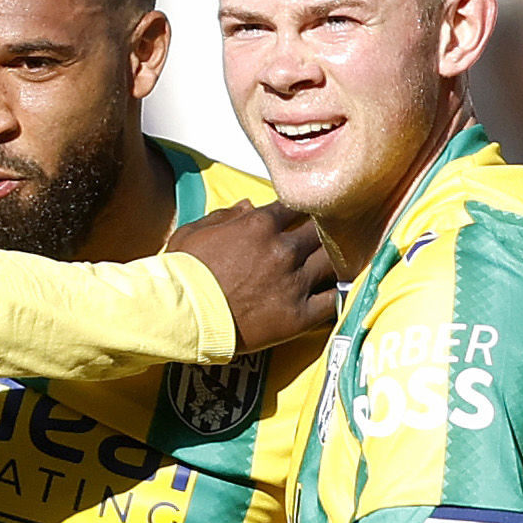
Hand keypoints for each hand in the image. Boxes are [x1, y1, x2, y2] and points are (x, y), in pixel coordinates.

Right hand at [164, 204, 341, 357]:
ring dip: (339, 261)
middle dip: (327, 232)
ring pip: (335, 262)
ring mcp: (293, 283)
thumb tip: (248, 206)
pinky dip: (340, 295)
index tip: (305, 215)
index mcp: (260, 224)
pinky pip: (333, 301)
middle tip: (331, 237)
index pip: (297, 206)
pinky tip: (341, 292)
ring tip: (342, 262)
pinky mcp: (298, 315)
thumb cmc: (181, 275)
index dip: (304, 209)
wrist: (179, 317)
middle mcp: (284, 250)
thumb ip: (225, 215)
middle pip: (324, 231)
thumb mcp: (195, 232)